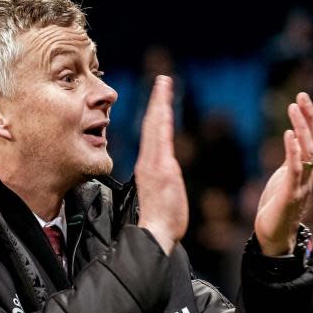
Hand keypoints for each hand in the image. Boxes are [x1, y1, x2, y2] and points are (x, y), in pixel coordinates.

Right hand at [135, 75, 188, 254]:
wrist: (156, 233)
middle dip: (158, 100)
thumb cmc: (159, 219)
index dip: (156, 113)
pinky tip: (164, 109)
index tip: (161, 97)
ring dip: (160, 105)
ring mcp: (155, 164)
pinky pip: (161, 141)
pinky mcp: (162, 169)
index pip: (152, 133)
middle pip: (153, 124)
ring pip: (156, 128)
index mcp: (148, 165)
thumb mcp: (158, 194)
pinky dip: (162, 123)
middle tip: (163, 80)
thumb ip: (159, 179)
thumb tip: (160, 173)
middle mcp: (149, 161)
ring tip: (164, 86)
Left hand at [255, 92, 312, 255]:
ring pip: (307, 150)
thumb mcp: (287, 175)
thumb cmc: (278, 203)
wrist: (274, 233)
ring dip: (301, 127)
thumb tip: (295, 135)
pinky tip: (289, 135)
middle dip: (311, 117)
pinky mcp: (289, 193)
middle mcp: (310, 174)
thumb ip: (294, 157)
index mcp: (310, 169)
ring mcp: (302, 183)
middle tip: (303, 96)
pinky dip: (292, 151)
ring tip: (293, 107)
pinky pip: (293, 169)